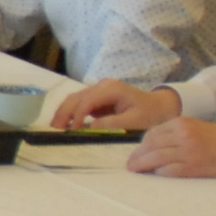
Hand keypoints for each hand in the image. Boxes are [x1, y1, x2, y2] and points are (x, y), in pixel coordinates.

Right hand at [53, 80, 174, 132]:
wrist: (160, 106)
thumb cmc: (150, 114)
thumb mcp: (134, 121)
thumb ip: (113, 123)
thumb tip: (91, 127)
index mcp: (112, 89)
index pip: (88, 100)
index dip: (78, 115)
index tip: (73, 130)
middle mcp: (103, 85)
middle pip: (77, 97)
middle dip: (64, 112)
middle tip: (55, 129)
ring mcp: (99, 89)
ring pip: (75, 98)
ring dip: (64, 112)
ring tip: (55, 127)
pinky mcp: (98, 97)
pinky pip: (80, 103)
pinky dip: (71, 112)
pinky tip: (65, 123)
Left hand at [125, 119, 215, 178]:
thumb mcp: (196, 127)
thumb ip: (176, 134)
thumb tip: (153, 146)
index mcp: (182, 123)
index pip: (152, 133)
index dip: (141, 145)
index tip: (137, 153)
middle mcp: (183, 135)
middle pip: (150, 145)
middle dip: (137, 156)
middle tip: (131, 165)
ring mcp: (188, 151)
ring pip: (155, 158)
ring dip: (142, 165)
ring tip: (135, 170)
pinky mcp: (194, 166)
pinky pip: (168, 170)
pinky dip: (159, 173)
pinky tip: (156, 175)